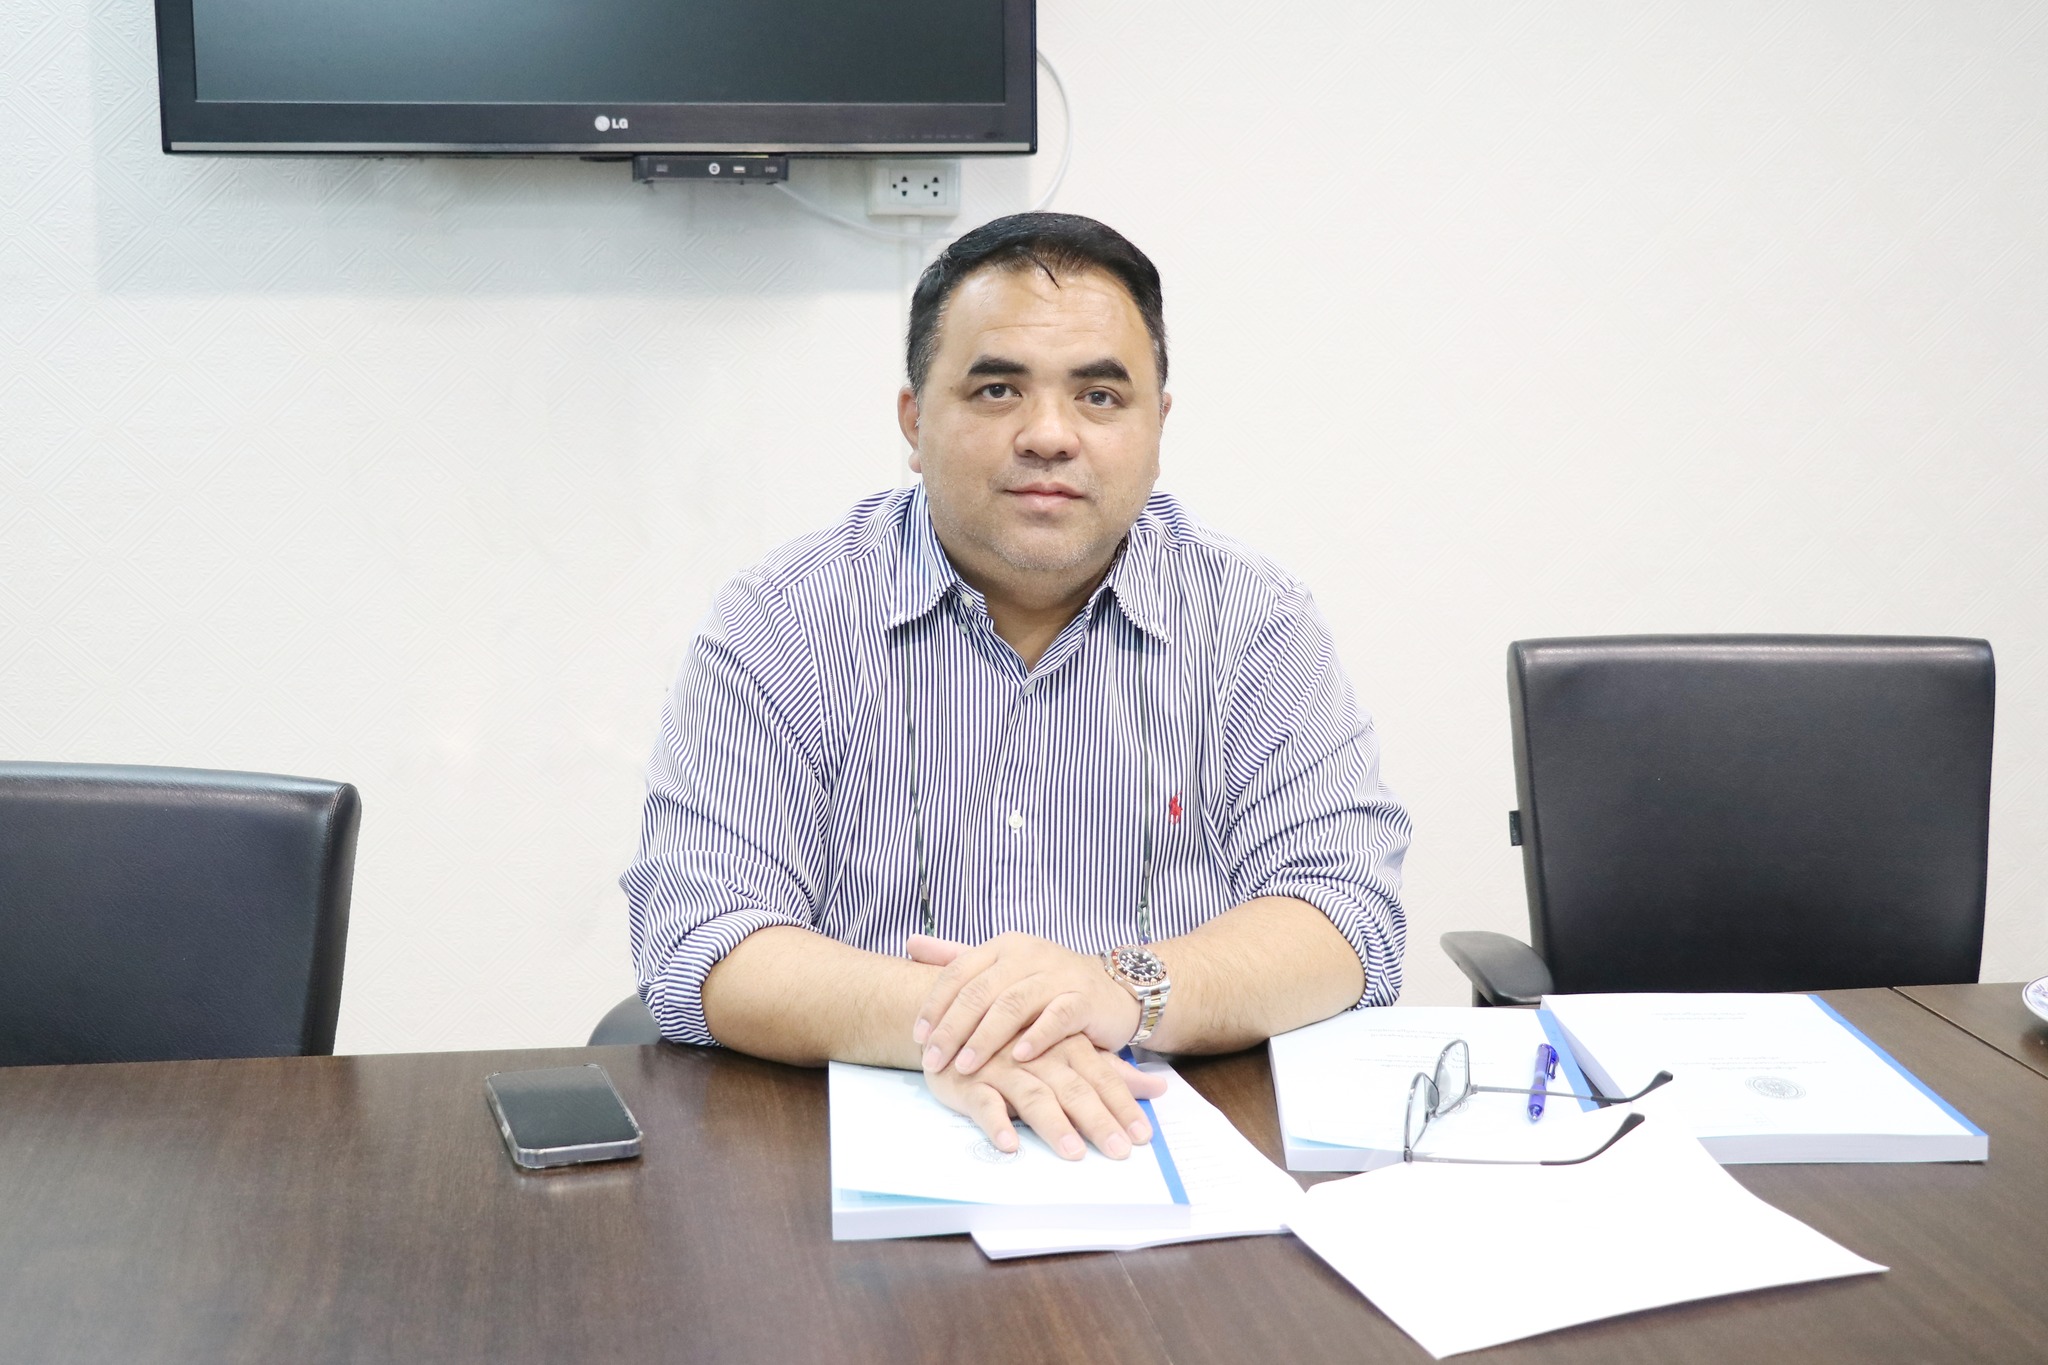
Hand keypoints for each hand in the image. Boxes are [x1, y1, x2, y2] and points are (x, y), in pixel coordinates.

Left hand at [909, 932, 1141, 1076]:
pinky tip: (1018, 1057)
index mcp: (1003, 947)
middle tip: (934, 1060)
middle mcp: (1028, 954)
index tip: (918, 1037)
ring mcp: (1057, 974)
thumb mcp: (1003, 968)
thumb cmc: (1048, 985)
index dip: (935, 1005)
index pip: (958, 972)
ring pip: (1013, 1004)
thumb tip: (911, 944)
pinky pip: (1057, 1017)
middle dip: (952, 1028)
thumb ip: (957, 958)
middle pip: (980, 991)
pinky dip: (1036, 1037)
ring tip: (965, 1065)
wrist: (1113, 990)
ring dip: (985, 1038)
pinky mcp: (1084, 998)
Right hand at [924, 1033, 1164, 1159]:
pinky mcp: (970, 1083)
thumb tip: (1158, 1087)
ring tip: (1073, 1152)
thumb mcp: (1069, 1052)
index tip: (1143, 1136)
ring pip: (1033, 1096)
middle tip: (1118, 1151)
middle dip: (1097, 1121)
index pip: (1102, 1078)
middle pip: (1073, 1089)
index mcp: (1065, 1046)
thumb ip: (1110, 1072)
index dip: (1123, 1105)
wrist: (957, 1024)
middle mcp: (1038, 1056)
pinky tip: (1009, 1144)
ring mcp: (1003, 1069)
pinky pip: (983, 1103)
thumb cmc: (1020, 1045)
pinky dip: (996, 1122)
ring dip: (1054, 1124)